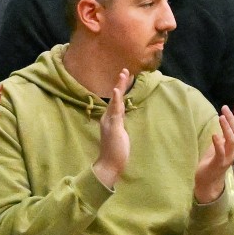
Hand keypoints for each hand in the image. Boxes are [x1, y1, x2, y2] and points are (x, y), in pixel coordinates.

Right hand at [92, 69, 131, 188]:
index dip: (121, 89)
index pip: (117, 101)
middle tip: (125, 70)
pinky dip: (116, 100)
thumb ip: (119, 123)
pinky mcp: (113, 127)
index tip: (125, 77)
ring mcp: (110, 122)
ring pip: (115, 101)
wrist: (109, 164)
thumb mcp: (119, 133)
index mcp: (110, 119)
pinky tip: (116, 90)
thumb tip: (121, 115)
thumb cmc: (115, 151)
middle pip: (115, 97)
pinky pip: (115, 111)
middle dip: (121, 83)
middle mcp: (108, 118)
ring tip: (123, 74)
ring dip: (119, 87)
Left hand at [194, 104, 233, 203]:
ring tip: (221, 117)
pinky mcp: (218, 163)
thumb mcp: (221, 143)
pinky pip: (220, 152)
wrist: (208, 180)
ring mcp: (227, 157)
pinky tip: (215, 134)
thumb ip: (226, 132)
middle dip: (232, 119)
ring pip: (231, 140)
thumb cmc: (214, 160)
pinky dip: (218, 143)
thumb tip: (229, 117)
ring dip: (227, 128)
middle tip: (224, 108)